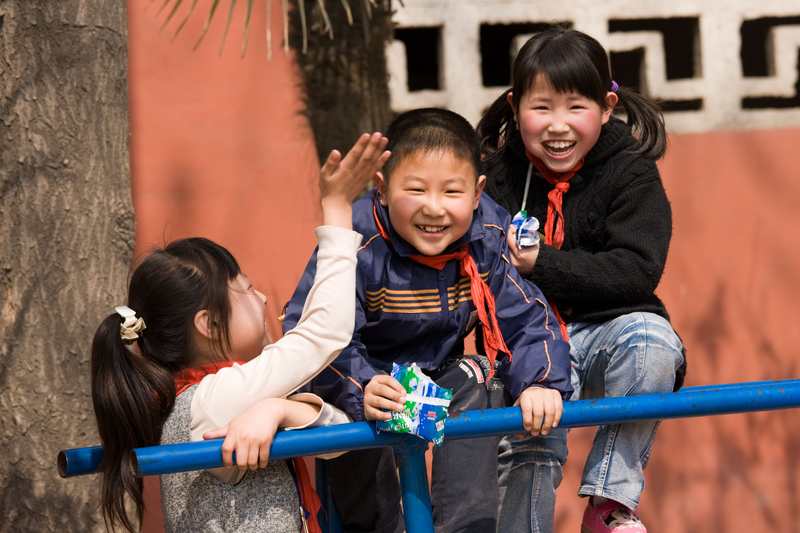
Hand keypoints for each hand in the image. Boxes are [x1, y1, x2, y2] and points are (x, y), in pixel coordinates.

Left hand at [202, 398, 319, 469]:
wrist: (267, 410)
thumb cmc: (248, 418)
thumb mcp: (233, 424)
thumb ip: (219, 432)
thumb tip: (204, 436)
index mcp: (233, 433)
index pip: (225, 450)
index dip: (226, 461)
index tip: (228, 465)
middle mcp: (243, 437)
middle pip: (240, 460)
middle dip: (242, 467)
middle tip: (243, 466)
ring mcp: (255, 439)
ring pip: (252, 462)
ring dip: (252, 467)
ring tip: (253, 465)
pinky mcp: (266, 441)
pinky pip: (263, 458)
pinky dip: (262, 464)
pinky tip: (261, 463)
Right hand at [320, 132, 390, 228]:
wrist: (337, 203)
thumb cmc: (328, 187)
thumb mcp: (324, 175)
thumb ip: (330, 163)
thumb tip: (335, 151)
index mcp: (344, 169)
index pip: (354, 155)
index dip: (361, 145)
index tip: (367, 135)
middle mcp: (355, 172)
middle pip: (366, 157)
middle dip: (373, 145)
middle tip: (379, 134)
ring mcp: (362, 176)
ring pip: (372, 161)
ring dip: (379, 150)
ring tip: (385, 139)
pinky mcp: (366, 179)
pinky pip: (375, 169)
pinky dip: (382, 161)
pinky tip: (388, 153)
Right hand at [364, 375, 406, 420]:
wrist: (370, 405)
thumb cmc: (382, 395)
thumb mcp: (387, 388)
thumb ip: (395, 390)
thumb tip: (406, 397)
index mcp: (377, 380)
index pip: (388, 380)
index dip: (397, 386)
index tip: (404, 393)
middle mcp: (371, 387)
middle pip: (382, 389)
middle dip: (394, 395)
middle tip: (403, 401)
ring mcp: (367, 398)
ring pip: (379, 401)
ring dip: (391, 405)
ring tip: (400, 408)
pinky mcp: (367, 409)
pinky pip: (375, 412)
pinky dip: (382, 415)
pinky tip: (389, 416)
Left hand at [507, 225, 539, 275]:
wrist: (543, 266)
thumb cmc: (538, 252)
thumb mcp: (533, 241)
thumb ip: (522, 234)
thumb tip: (511, 227)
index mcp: (520, 254)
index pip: (509, 240)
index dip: (508, 232)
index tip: (509, 227)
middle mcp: (515, 261)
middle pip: (505, 246)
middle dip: (506, 238)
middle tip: (509, 232)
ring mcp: (513, 266)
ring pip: (505, 252)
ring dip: (506, 245)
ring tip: (510, 240)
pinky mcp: (512, 268)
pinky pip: (507, 257)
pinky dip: (508, 251)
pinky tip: (511, 247)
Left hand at [515, 386, 562, 436]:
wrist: (536, 391)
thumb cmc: (528, 402)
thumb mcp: (519, 407)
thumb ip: (517, 420)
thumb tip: (520, 435)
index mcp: (525, 395)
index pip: (527, 409)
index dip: (527, 421)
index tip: (528, 429)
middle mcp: (537, 393)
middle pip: (538, 413)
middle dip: (537, 426)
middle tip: (535, 433)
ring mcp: (547, 393)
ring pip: (549, 412)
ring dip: (547, 425)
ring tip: (544, 432)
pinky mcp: (556, 394)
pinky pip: (558, 409)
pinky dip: (557, 419)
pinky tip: (553, 425)